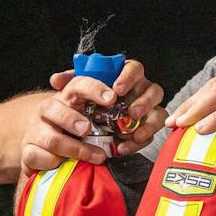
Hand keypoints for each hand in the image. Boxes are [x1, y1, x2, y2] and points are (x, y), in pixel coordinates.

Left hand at [20, 59, 165, 172]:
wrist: (90, 125)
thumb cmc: (89, 102)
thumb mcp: (79, 91)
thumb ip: (70, 82)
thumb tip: (55, 80)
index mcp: (127, 76)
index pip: (134, 69)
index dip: (128, 77)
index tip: (117, 89)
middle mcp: (142, 91)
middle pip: (155, 90)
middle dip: (144, 102)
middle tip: (130, 112)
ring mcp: (148, 111)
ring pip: (160, 113)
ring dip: (148, 124)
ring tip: (131, 133)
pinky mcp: (147, 130)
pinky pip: (150, 135)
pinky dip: (139, 142)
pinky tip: (123, 147)